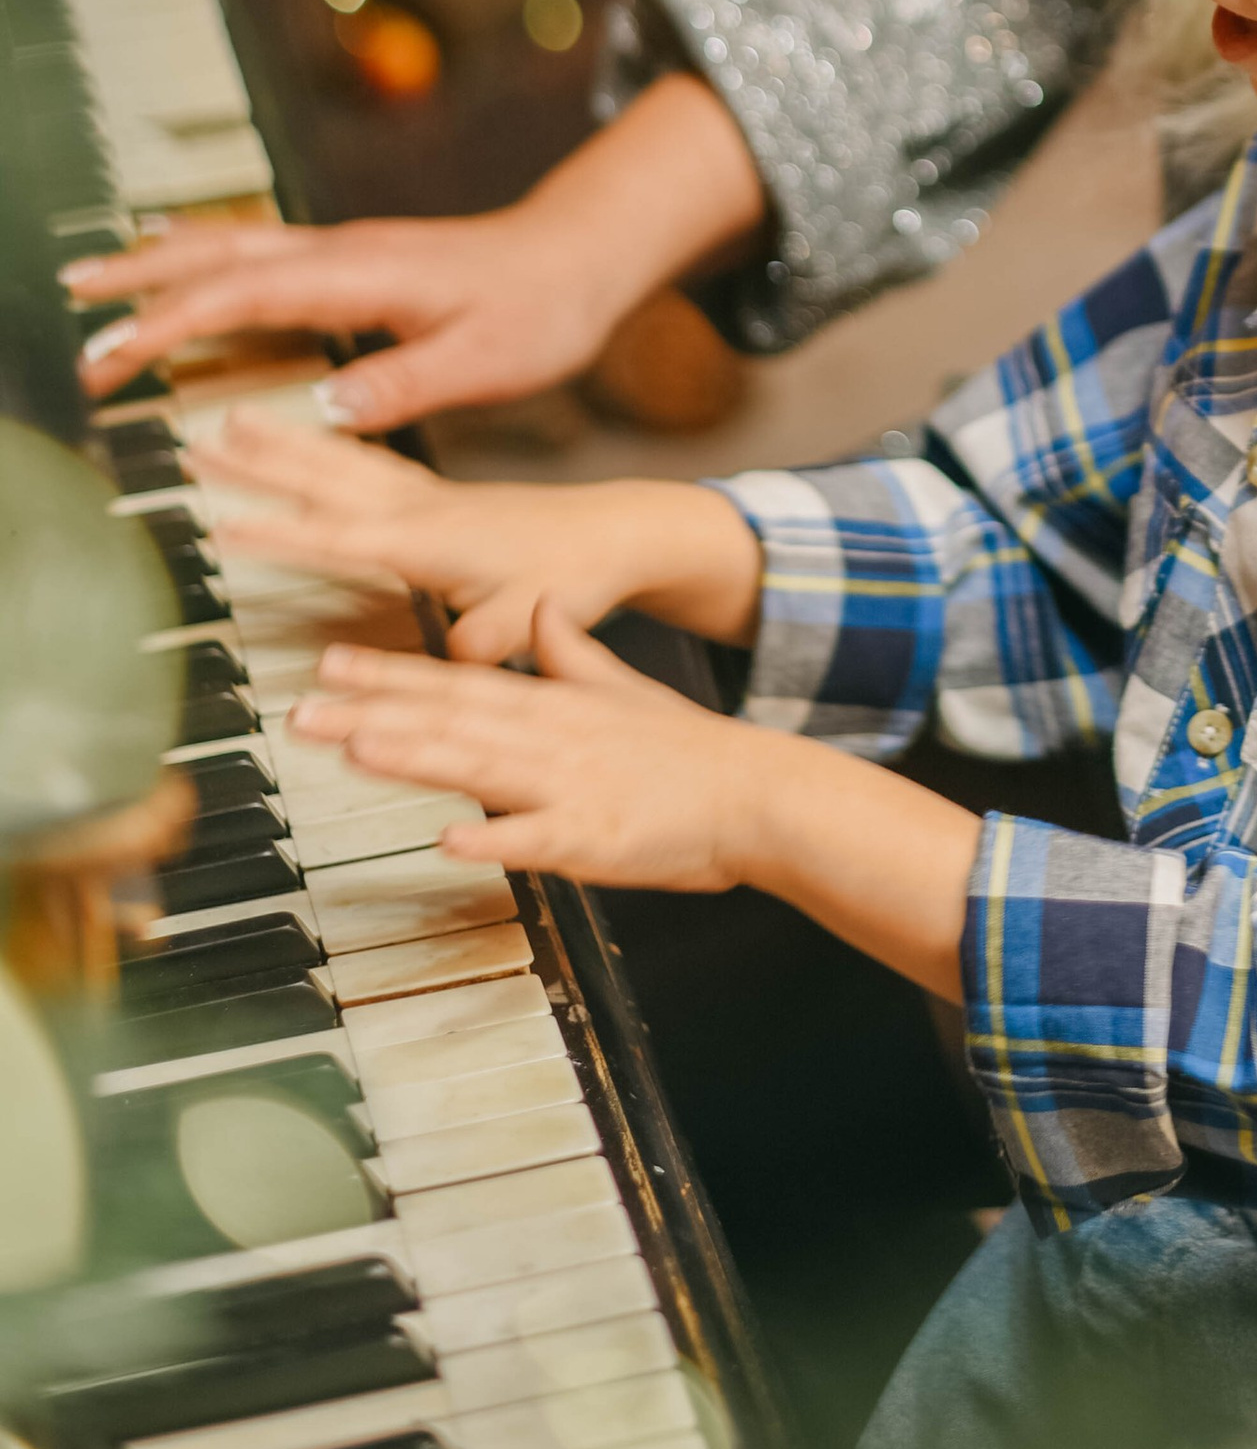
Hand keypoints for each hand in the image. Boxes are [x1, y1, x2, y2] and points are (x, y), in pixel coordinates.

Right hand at [66, 204, 622, 428]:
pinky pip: (259, 254)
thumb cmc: (542, 310)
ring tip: (93, 279)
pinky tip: (180, 268)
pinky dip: (204, 259)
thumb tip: (326, 408)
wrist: (582, 255)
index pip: (241, 295)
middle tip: (69, 299)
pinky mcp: (353, 261)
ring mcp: (345, 251)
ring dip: (162, 260)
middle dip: (139, 276)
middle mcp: (342, 252)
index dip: (167, 326)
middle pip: (218, 255)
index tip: (112, 359)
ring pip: (232, 245)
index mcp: (362, 276)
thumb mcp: (487, 360)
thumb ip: (406, 383)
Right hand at [193, 416, 760, 661]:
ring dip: (282, 441)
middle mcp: (423, 505)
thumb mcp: (539, 613)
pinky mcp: (437, 493)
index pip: (343, 535)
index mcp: (434, 536)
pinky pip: (364, 461)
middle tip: (196, 441)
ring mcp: (428, 493)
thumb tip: (462, 651)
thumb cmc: (580, 573)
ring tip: (229, 419)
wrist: (623, 529)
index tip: (225, 528)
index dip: (283, 535)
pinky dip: (326, 444)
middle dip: (259, 463)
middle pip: (324, 478)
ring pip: (339, 460)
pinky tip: (303, 438)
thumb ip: (495, 633)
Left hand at [295, 606, 981, 999]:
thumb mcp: (626, 688)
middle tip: (302, 708)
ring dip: (416, 757)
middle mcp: (553, 738)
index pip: (455, 683)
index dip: (388, 672)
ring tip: (354, 748)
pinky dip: (496, 838)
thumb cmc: (690, 751)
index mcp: (554, 704)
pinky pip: (538, 840)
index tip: (326, 661)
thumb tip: (540, 608)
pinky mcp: (598, 839)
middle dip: (372, 712)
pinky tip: (450, 839)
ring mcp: (573, 788)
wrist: (761, 794)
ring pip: (482, 768)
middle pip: (450, 722)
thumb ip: (573, 652)